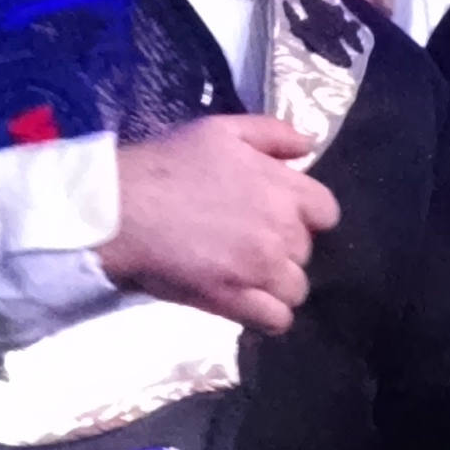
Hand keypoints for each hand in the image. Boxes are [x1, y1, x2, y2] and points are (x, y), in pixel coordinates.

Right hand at [98, 116, 339, 338]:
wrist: (123, 208)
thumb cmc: (168, 164)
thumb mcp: (221, 130)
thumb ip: (272, 133)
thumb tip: (307, 144)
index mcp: (284, 189)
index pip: (326, 212)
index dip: (305, 215)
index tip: (278, 215)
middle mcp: (282, 231)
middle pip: (306, 251)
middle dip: (284, 248)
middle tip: (248, 242)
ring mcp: (262, 269)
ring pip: (295, 288)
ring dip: (276, 283)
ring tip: (245, 274)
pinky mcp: (237, 300)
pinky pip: (277, 319)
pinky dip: (268, 315)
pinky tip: (246, 301)